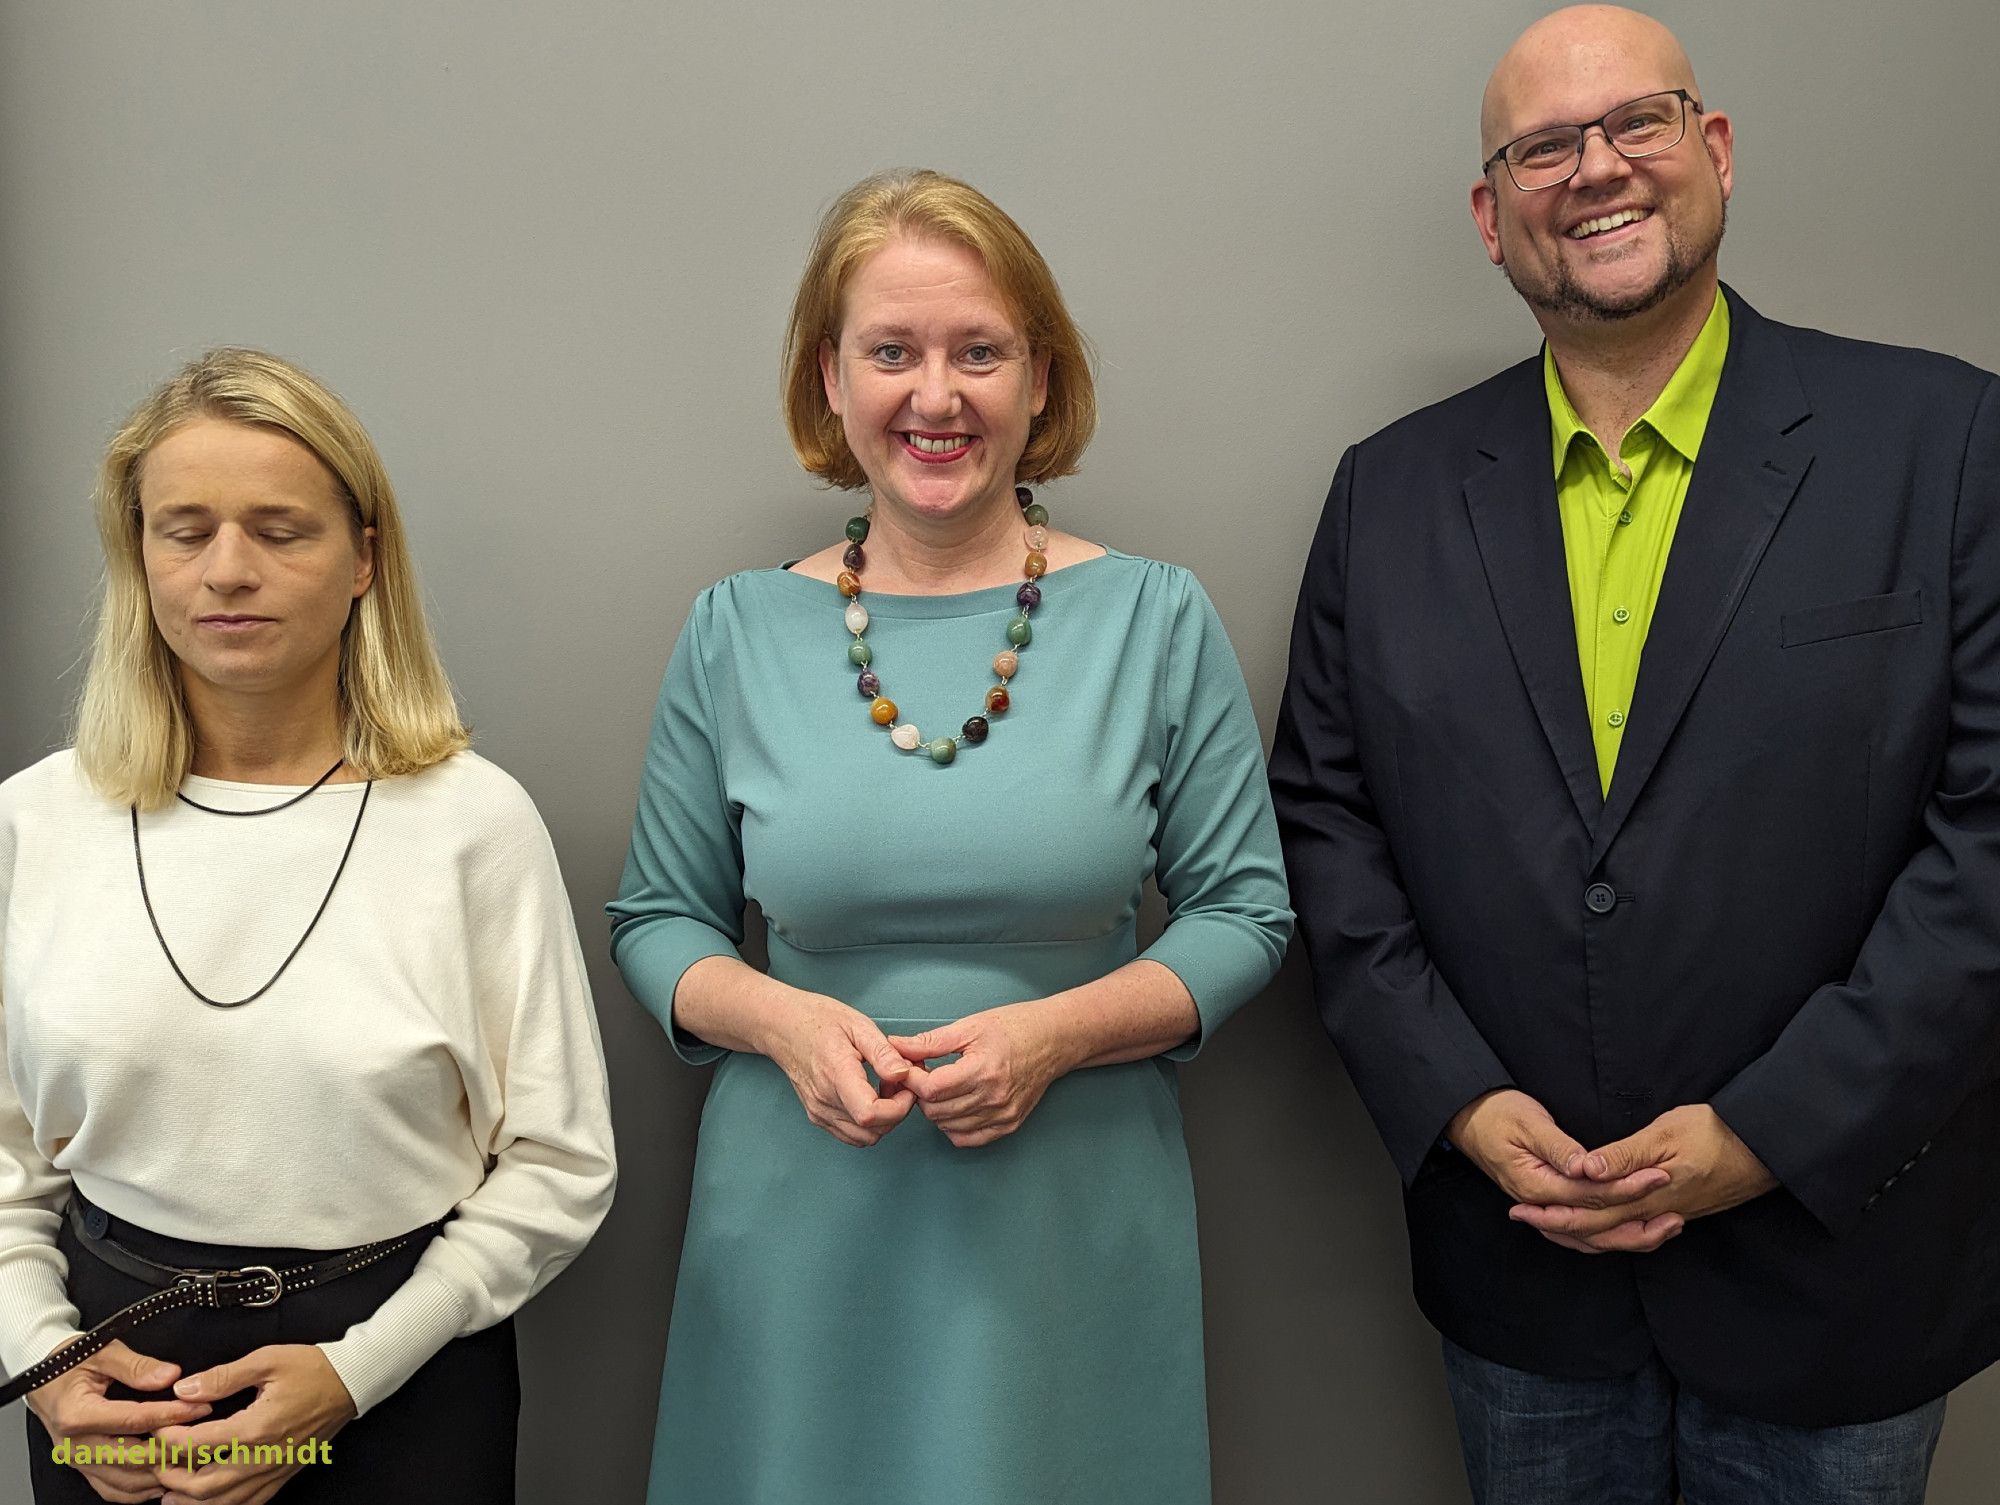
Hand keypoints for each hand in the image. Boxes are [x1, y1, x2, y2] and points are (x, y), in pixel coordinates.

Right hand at [26, 1338, 211, 1502]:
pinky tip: (166, 1475)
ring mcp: (78, 1461)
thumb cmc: (71, 1363)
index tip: (201, 1408)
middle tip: (205, 1438)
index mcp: (77, 1414)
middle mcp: (75, 1445)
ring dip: (161, 1474)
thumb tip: (169, 1376)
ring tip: (193, 1458)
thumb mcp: (103, 1351)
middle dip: (173, 1450)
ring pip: (125, 1482)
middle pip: (133, 1458)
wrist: (43, 1381)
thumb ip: (136, 1366)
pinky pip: (113, 1490)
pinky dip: (141, 1489)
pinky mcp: (83, 1469)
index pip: (134, 1421)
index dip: (172, 1416)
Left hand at [151, 1345, 352, 1504]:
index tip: (157, 1428)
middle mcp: (262, 1458)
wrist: (352, 1383)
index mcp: (256, 1428)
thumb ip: (223, 1376)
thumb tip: (184, 1389)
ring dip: (188, 1498)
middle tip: (155, 1459)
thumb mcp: (267, 1360)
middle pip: (201, 1485)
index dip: (167, 1439)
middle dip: (169, 1475)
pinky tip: (206, 1498)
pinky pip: (245, 1504)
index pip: (196, 1445)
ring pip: (220, 1502)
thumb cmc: (313, 1369)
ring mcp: (273, 1472)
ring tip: (169, 1485)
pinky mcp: (281, 1477)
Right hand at [765, 994, 917, 1146]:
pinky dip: (868, 1123)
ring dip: (883, 1120)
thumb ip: (883, 1053)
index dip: (899, 1107)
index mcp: (836, 1075)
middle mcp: (824, 1100)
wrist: (784, 1026)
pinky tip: (870, 1095)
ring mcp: (819, 1111)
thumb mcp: (858, 1025)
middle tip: (900, 1082)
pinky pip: (850, 1133)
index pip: (870, 1114)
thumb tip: (905, 1074)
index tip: (907, 1087)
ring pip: (863, 1138)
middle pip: (871, 1131)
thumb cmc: (819, 1021)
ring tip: (885, 1088)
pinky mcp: (817, 1115)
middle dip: (897, 1112)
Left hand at [889, 1003, 1072, 1147]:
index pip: (931, 1089)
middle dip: (920, 1093)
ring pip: (948, 1126)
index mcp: (983, 1070)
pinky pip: (967, 1138)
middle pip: (936, 1110)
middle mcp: (994, 1098)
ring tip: (939, 1087)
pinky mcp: (1008, 1125)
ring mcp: (1002, 1115)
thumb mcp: (970, 1026)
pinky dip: (952, 1126)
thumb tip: (895, 1046)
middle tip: (922, 1074)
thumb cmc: (1014, 1028)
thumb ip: (930, 1042)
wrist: (1053, 1040)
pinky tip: (954, 1105)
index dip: (911, 1079)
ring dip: (935, 1109)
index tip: (908, 1066)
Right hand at [1446, 1089, 1683, 1254]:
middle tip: (1676, 1210)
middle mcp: (1540, 1205)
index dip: (1627, 1187)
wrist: (1469, 1118)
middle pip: (1595, 1225)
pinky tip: (1634, 1230)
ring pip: (1591, 1237)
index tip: (1659, 1176)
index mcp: (1535, 1185)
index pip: (1590, 1194)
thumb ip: (1559, 1147)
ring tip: (1667, 1228)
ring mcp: (1543, 1209)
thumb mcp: (1529, 1122)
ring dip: (1630, 1235)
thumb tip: (1586, 1167)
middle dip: (1639, 1216)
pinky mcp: (1548, 1206)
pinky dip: (1610, 1235)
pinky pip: (1582, 1232)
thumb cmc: (1498, 1114)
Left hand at [1509, 1103, 1777, 1251]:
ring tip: (1552, 1223)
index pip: (1588, 1214)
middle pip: (1598, 1231)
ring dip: (1581, 1231)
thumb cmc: (1717, 1132)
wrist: (1768, 1149)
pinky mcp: (1681, 1210)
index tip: (1520, 1209)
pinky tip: (1602, 1226)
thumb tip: (1583, 1170)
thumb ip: (1623, 1155)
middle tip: (1524, 1218)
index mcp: (1645, 1197)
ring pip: (1617, 1235)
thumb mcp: (1665, 1134)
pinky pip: (1636, 1231)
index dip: (1552, 1213)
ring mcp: (1669, 1214)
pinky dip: (1611, 1232)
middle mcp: (1654, 1213)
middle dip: (1557, 1225)